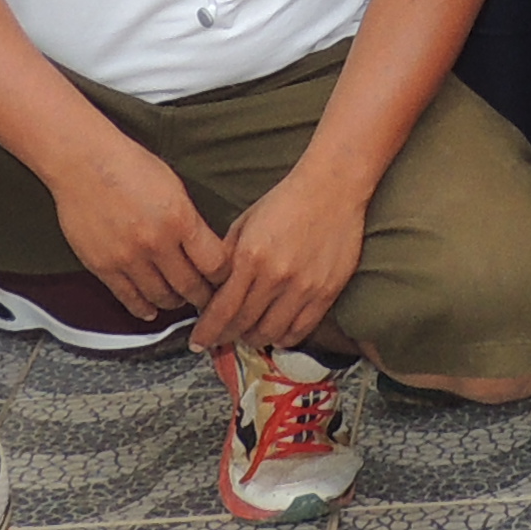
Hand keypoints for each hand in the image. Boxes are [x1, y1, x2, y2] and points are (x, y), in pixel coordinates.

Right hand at [52, 136, 234, 326]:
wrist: (83, 162)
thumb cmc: (128, 165)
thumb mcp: (173, 187)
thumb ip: (189, 221)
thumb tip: (205, 251)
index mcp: (179, 218)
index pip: (215, 264)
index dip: (223, 277)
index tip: (224, 280)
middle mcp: (156, 241)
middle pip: (191, 287)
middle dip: (203, 296)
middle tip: (206, 298)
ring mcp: (128, 257)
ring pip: (161, 297)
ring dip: (174, 303)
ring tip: (179, 300)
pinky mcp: (103, 266)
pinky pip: (128, 298)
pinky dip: (143, 308)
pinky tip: (150, 309)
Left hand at [196, 158, 366, 355]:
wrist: (332, 188)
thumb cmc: (286, 201)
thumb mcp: (245, 223)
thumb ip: (226, 257)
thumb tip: (211, 289)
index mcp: (251, 257)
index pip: (222, 310)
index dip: (207, 331)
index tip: (198, 341)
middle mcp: (276, 277)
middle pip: (243, 325)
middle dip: (226, 336)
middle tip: (220, 337)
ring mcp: (304, 287)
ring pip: (270, 333)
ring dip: (254, 339)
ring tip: (247, 333)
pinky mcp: (326, 293)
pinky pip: (300, 330)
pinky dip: (283, 338)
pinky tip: (275, 332)